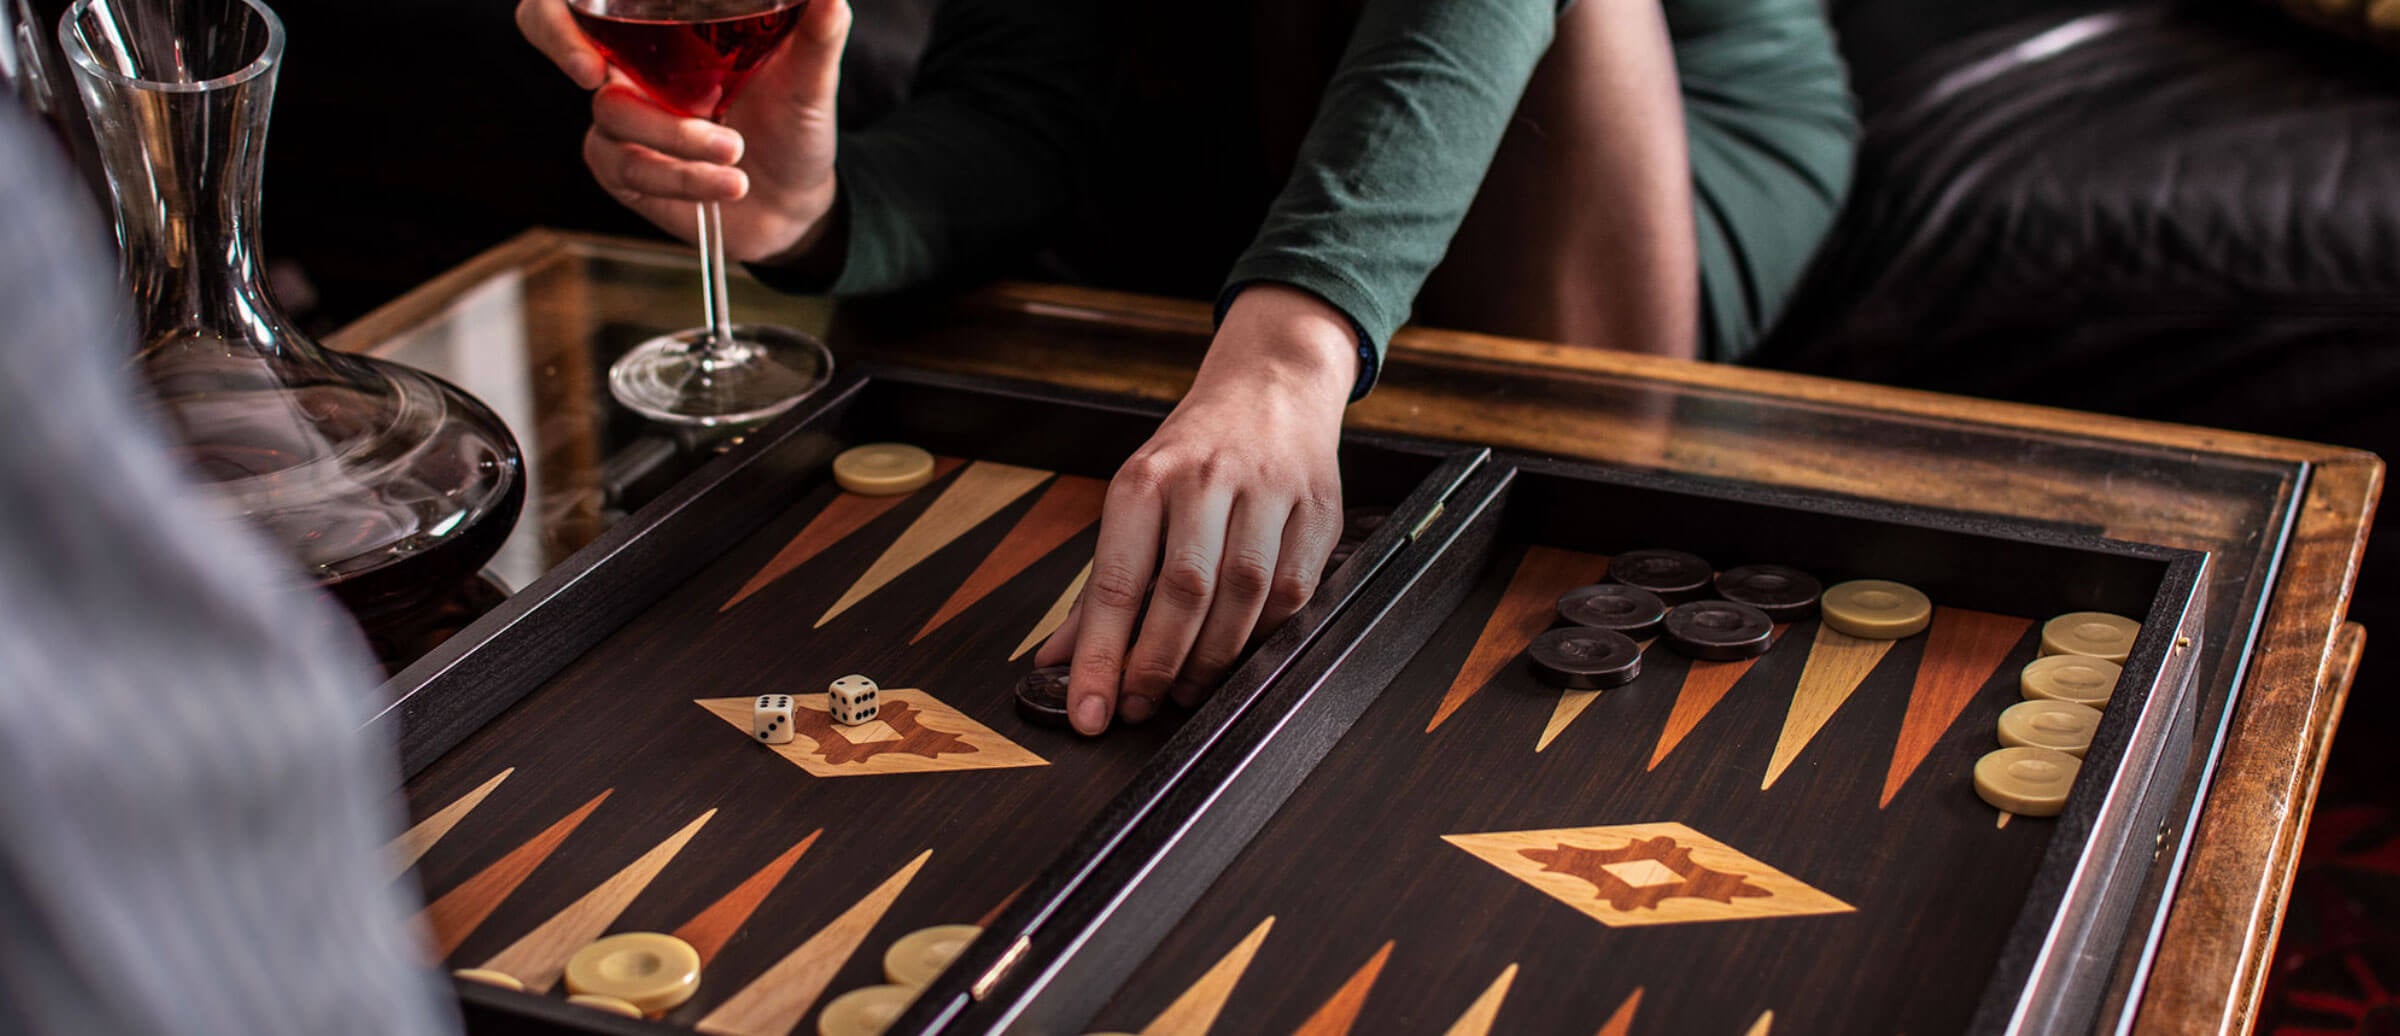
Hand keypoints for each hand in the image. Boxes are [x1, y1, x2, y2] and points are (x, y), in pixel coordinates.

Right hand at [515, 0, 849, 261]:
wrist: (798, 201)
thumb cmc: (794, 125)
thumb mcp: (811, 77)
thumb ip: (818, 32)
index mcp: (663, 28)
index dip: (563, 6)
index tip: (593, 37)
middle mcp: (629, 64)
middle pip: (549, 28)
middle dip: (562, 44)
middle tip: (594, 73)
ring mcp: (620, 118)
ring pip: (612, 114)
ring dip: (676, 137)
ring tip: (736, 151)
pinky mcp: (623, 171)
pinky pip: (631, 168)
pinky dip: (683, 177)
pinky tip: (727, 183)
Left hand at [1035, 285, 1359, 733]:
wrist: (1271, 386)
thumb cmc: (1194, 454)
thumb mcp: (1134, 502)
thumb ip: (1100, 588)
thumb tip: (1057, 663)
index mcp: (1146, 477)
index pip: (1117, 580)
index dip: (1102, 656)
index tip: (1088, 710)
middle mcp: (1207, 478)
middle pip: (1185, 590)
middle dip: (1159, 664)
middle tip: (1141, 707)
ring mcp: (1268, 490)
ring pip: (1245, 592)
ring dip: (1214, 658)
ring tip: (1188, 690)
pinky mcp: (1318, 507)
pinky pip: (1295, 589)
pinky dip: (1267, 634)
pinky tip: (1243, 653)